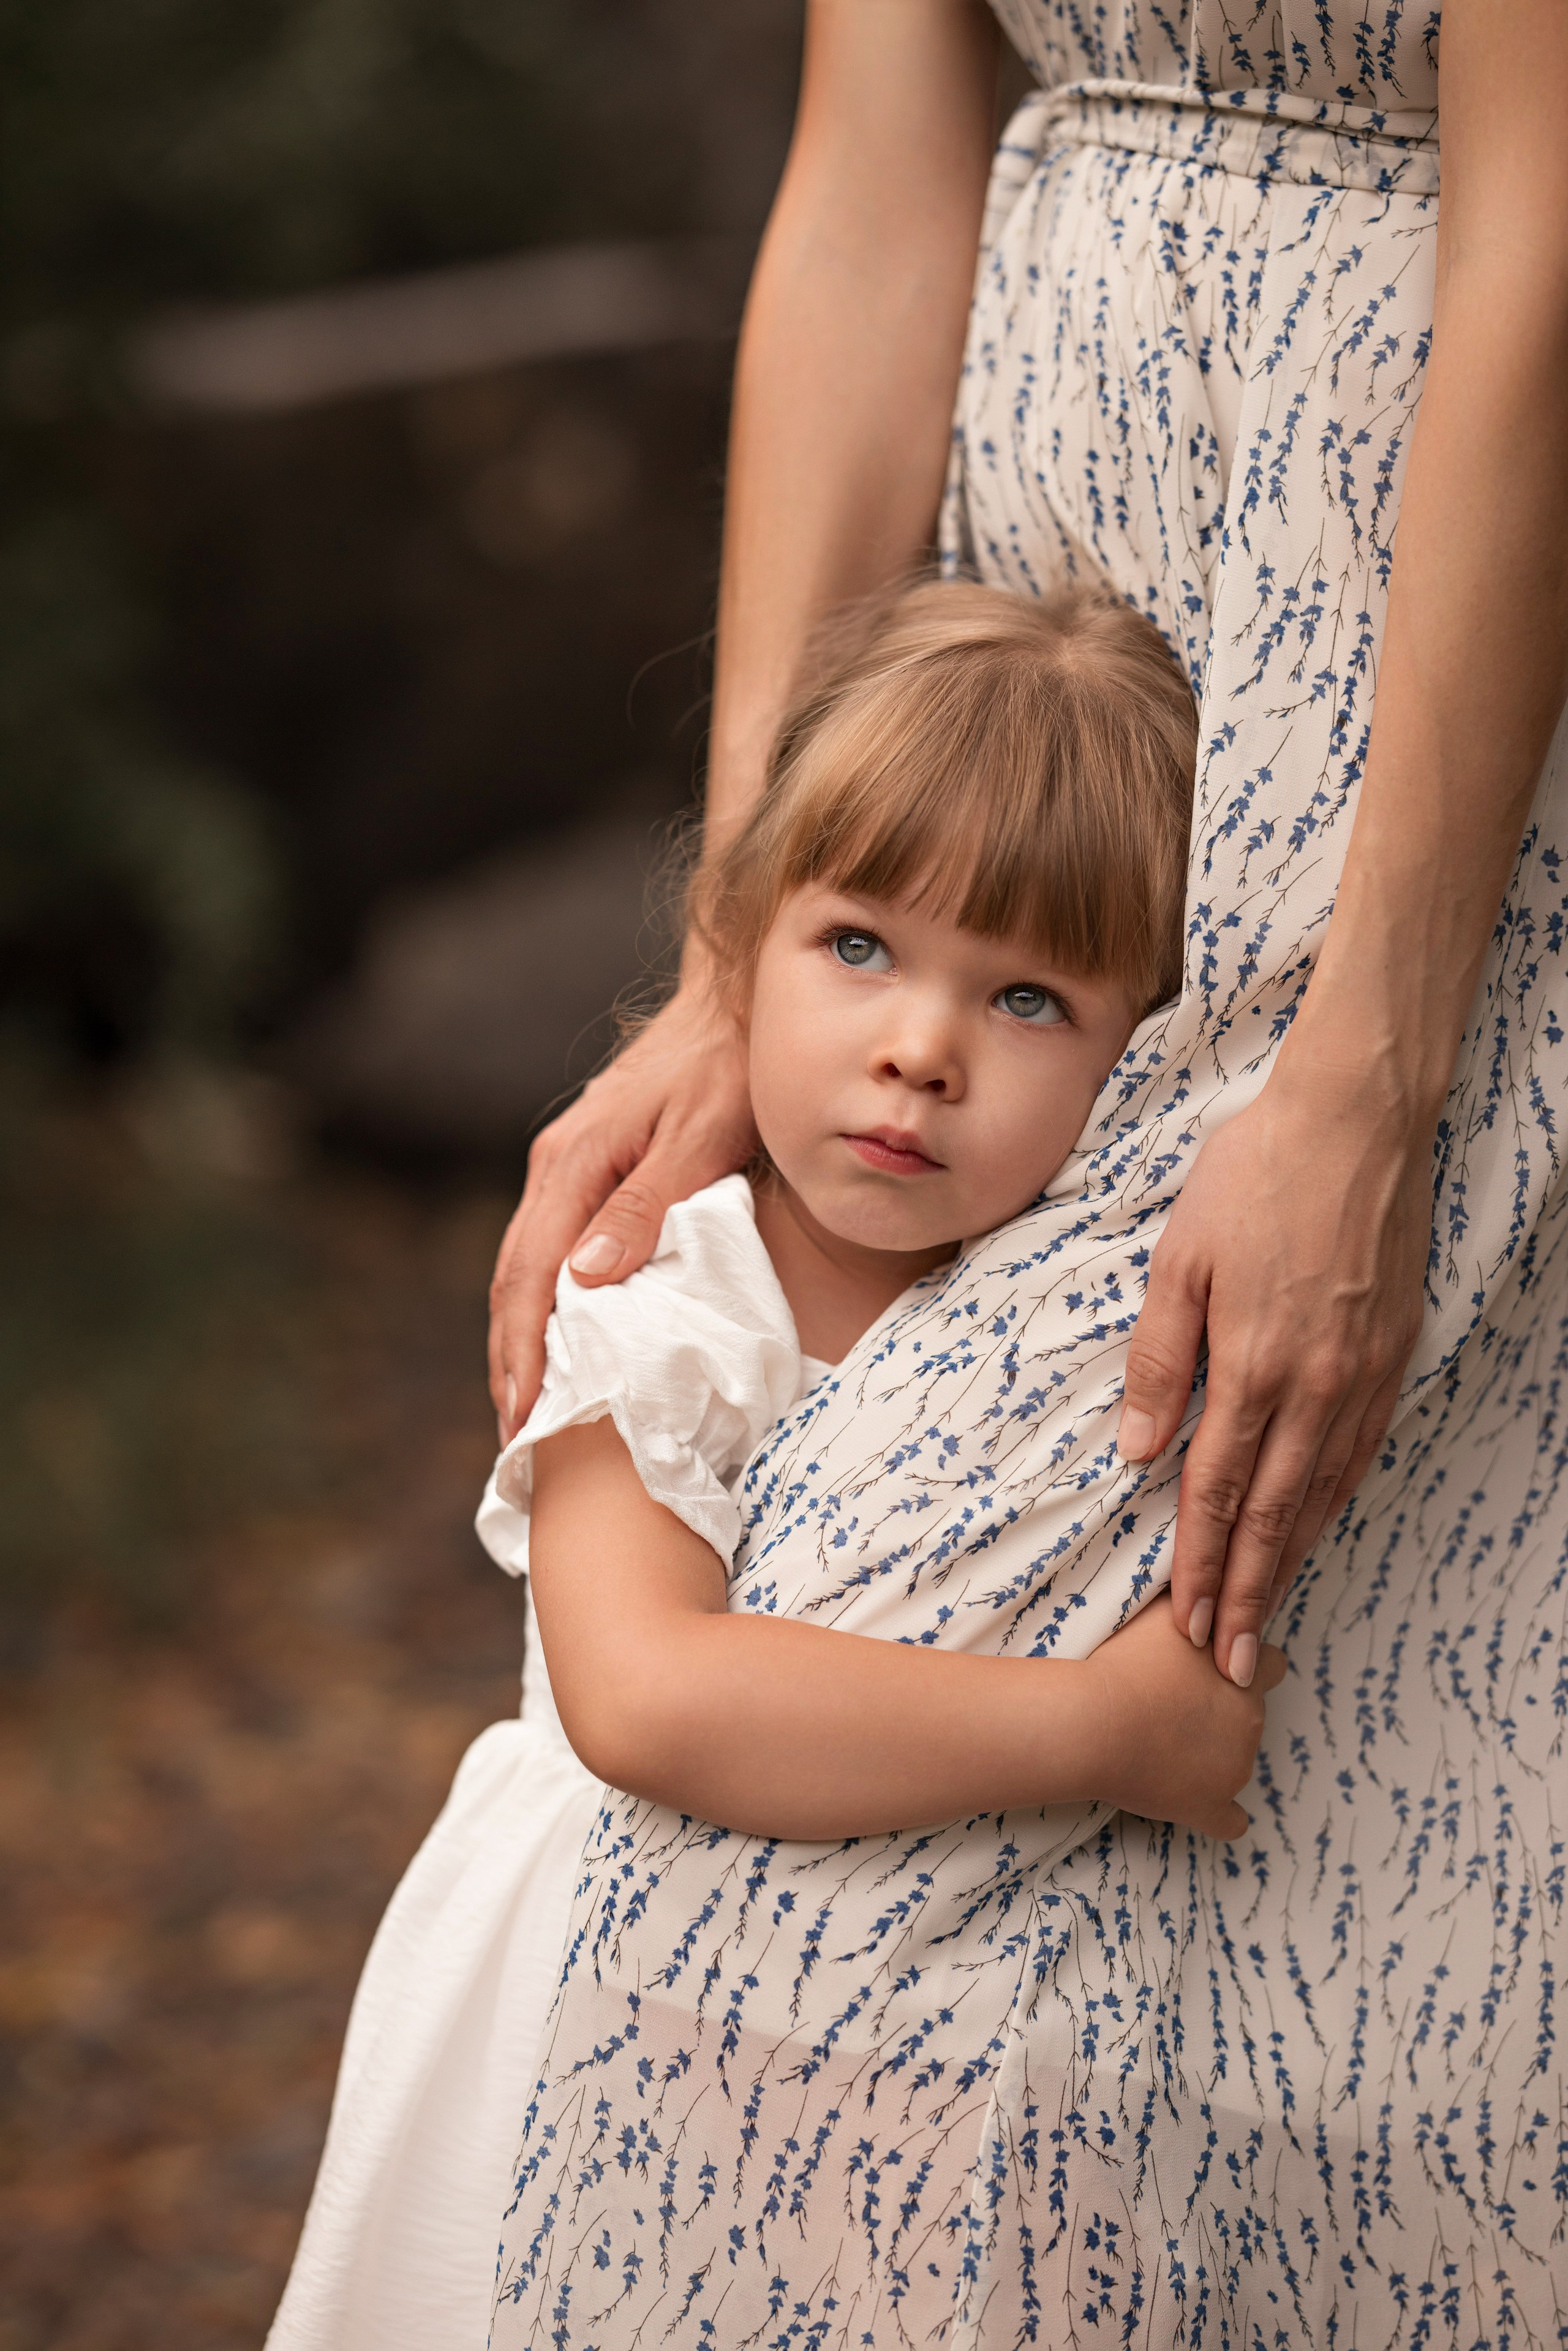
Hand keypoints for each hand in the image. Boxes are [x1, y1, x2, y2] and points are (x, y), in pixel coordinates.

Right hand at [488, 980, 755, 1437]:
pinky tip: (562, 1337)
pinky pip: (553, 1247)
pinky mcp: (590, 1167)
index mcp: (574, 1165)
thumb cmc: (727, 1066)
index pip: (530, 1277)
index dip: (524, 1353)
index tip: (524, 1420)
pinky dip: (547, 1302)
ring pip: (528, 1266)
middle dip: (511, 1362)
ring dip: (523, 1337)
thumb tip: (586, 1281)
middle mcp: (557, 1167)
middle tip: (517, 1438)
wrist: (731, 1002)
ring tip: (529, 1408)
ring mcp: (568, 1166)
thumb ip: (648, 1205)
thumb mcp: (701, 1134)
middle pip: (515, 1280)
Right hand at [1087, 1595, 1285, 1838]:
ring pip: (1237, 1760)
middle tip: (1175, 1700)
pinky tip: (1194, 1801)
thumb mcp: (1164, 1608)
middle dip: (1224, 1707)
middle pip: (1252, 1711)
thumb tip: (1203, 1587)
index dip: (1242, 1662)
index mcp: (1245, 1672)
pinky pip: (1230, 1822)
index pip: (1270, 1663)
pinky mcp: (1208, 1807)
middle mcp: (1250, 1720)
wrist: (1097, 1719)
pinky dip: (1217, 1814)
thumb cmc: (1125, 1658)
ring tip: (1161, 1741)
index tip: (1211, 1664)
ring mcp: (1234, 1768)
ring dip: (1212, 1752)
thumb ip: (1195, 1601)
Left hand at [1117, 1051, 1428, 1686]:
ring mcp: (1362, 1372)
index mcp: (1255, 1364)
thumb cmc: (1254, 1177)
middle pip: (1274, 1513)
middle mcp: (1316, 1383)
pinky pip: (1361, 1450)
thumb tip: (1138, 1450)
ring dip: (1291, 1560)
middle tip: (1229, 1663)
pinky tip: (1318, 1527)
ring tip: (1267, 1617)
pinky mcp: (1392, 1352)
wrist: (1356, 1121)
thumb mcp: (1181, 1259)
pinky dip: (1334, 1502)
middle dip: (1246, 1592)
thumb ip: (1160, 1359)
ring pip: (1322, 1492)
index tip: (1185, 1627)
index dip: (1201, 1565)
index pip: (1219, 1492)